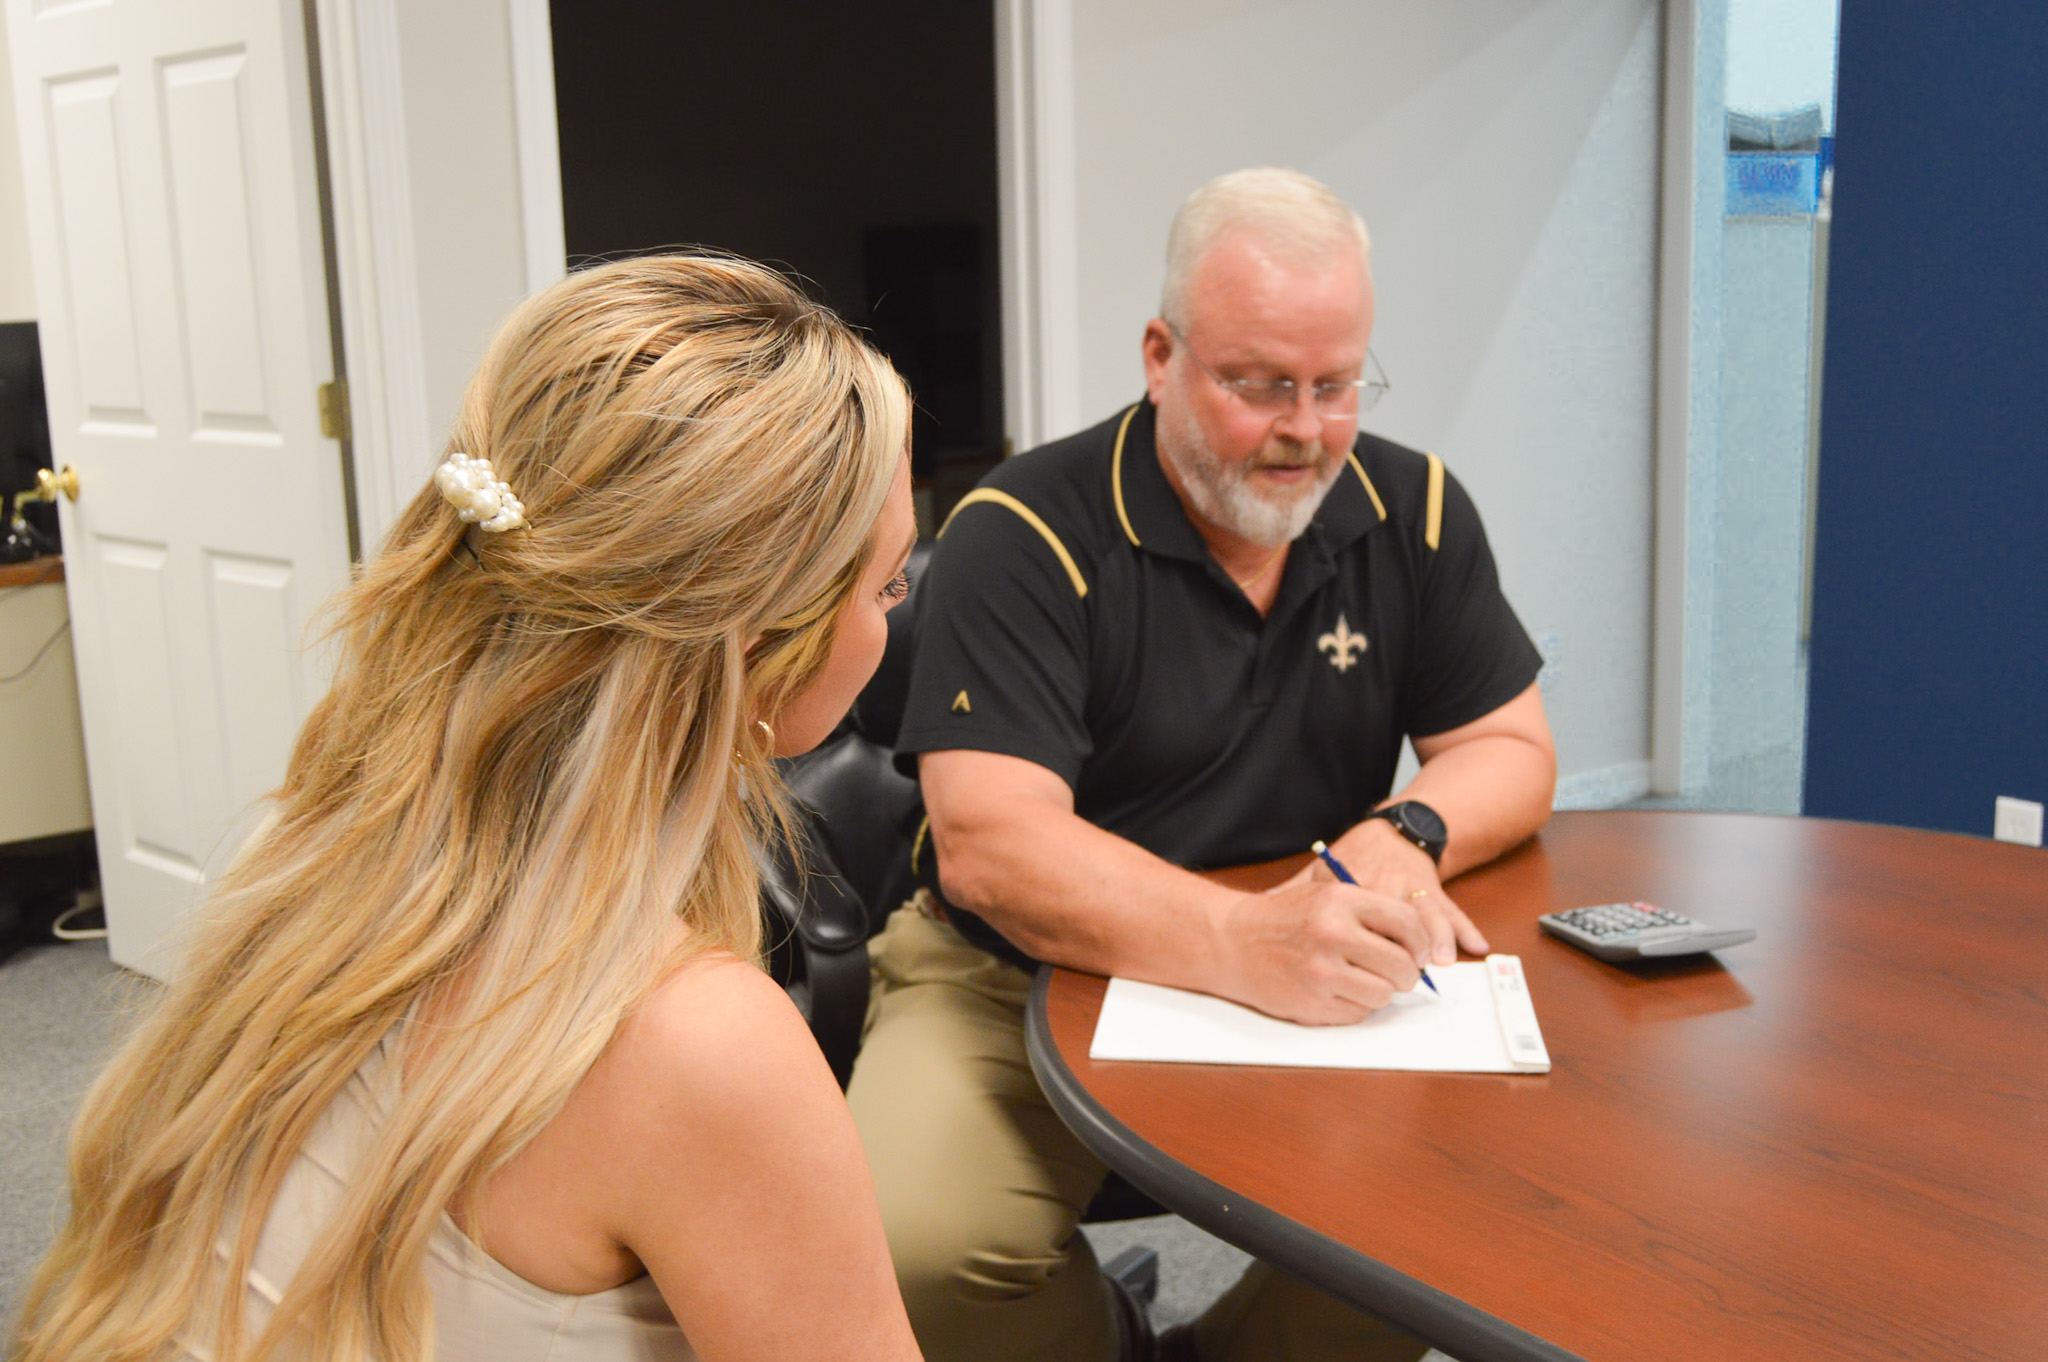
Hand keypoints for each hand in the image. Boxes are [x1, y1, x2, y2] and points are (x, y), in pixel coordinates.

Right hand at [1211, 877, 1427, 1024]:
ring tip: (1361, 980)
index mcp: (1340, 901)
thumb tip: (1422, 944)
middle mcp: (1332, 934)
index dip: (1421, 943)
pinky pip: (1359, 1014)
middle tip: (1396, 973)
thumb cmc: (1283, 919)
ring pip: (1384, 995)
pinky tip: (1337, 991)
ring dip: (1380, 992)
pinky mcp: (1311, 1004)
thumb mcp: (1325, 896)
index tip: (1419, 952)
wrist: (1230, 941)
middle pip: (1402, 966)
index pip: (1407, 923)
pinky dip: (1355, 1006)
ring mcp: (1321, 972)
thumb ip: (1369, 911)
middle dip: (1406, 974)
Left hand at [1288, 819, 1489, 964]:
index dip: (1350, 941)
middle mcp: (1382, 883)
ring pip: (1424, 914)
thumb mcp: (1319, 875)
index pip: (1348, 915)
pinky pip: (1451, 910)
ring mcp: (1411, 886)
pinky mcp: (1434, 889)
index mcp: (1348, 883)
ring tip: (1437, 962)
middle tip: (1400, 979)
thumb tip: (1260, 914)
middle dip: (1398, 948)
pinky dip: (1464, 928)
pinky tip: (1477, 946)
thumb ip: (1292, 895)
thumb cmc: (1352, 860)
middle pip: (1391, 917)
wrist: (1393, 832)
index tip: (1347, 963)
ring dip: (1433, 938)